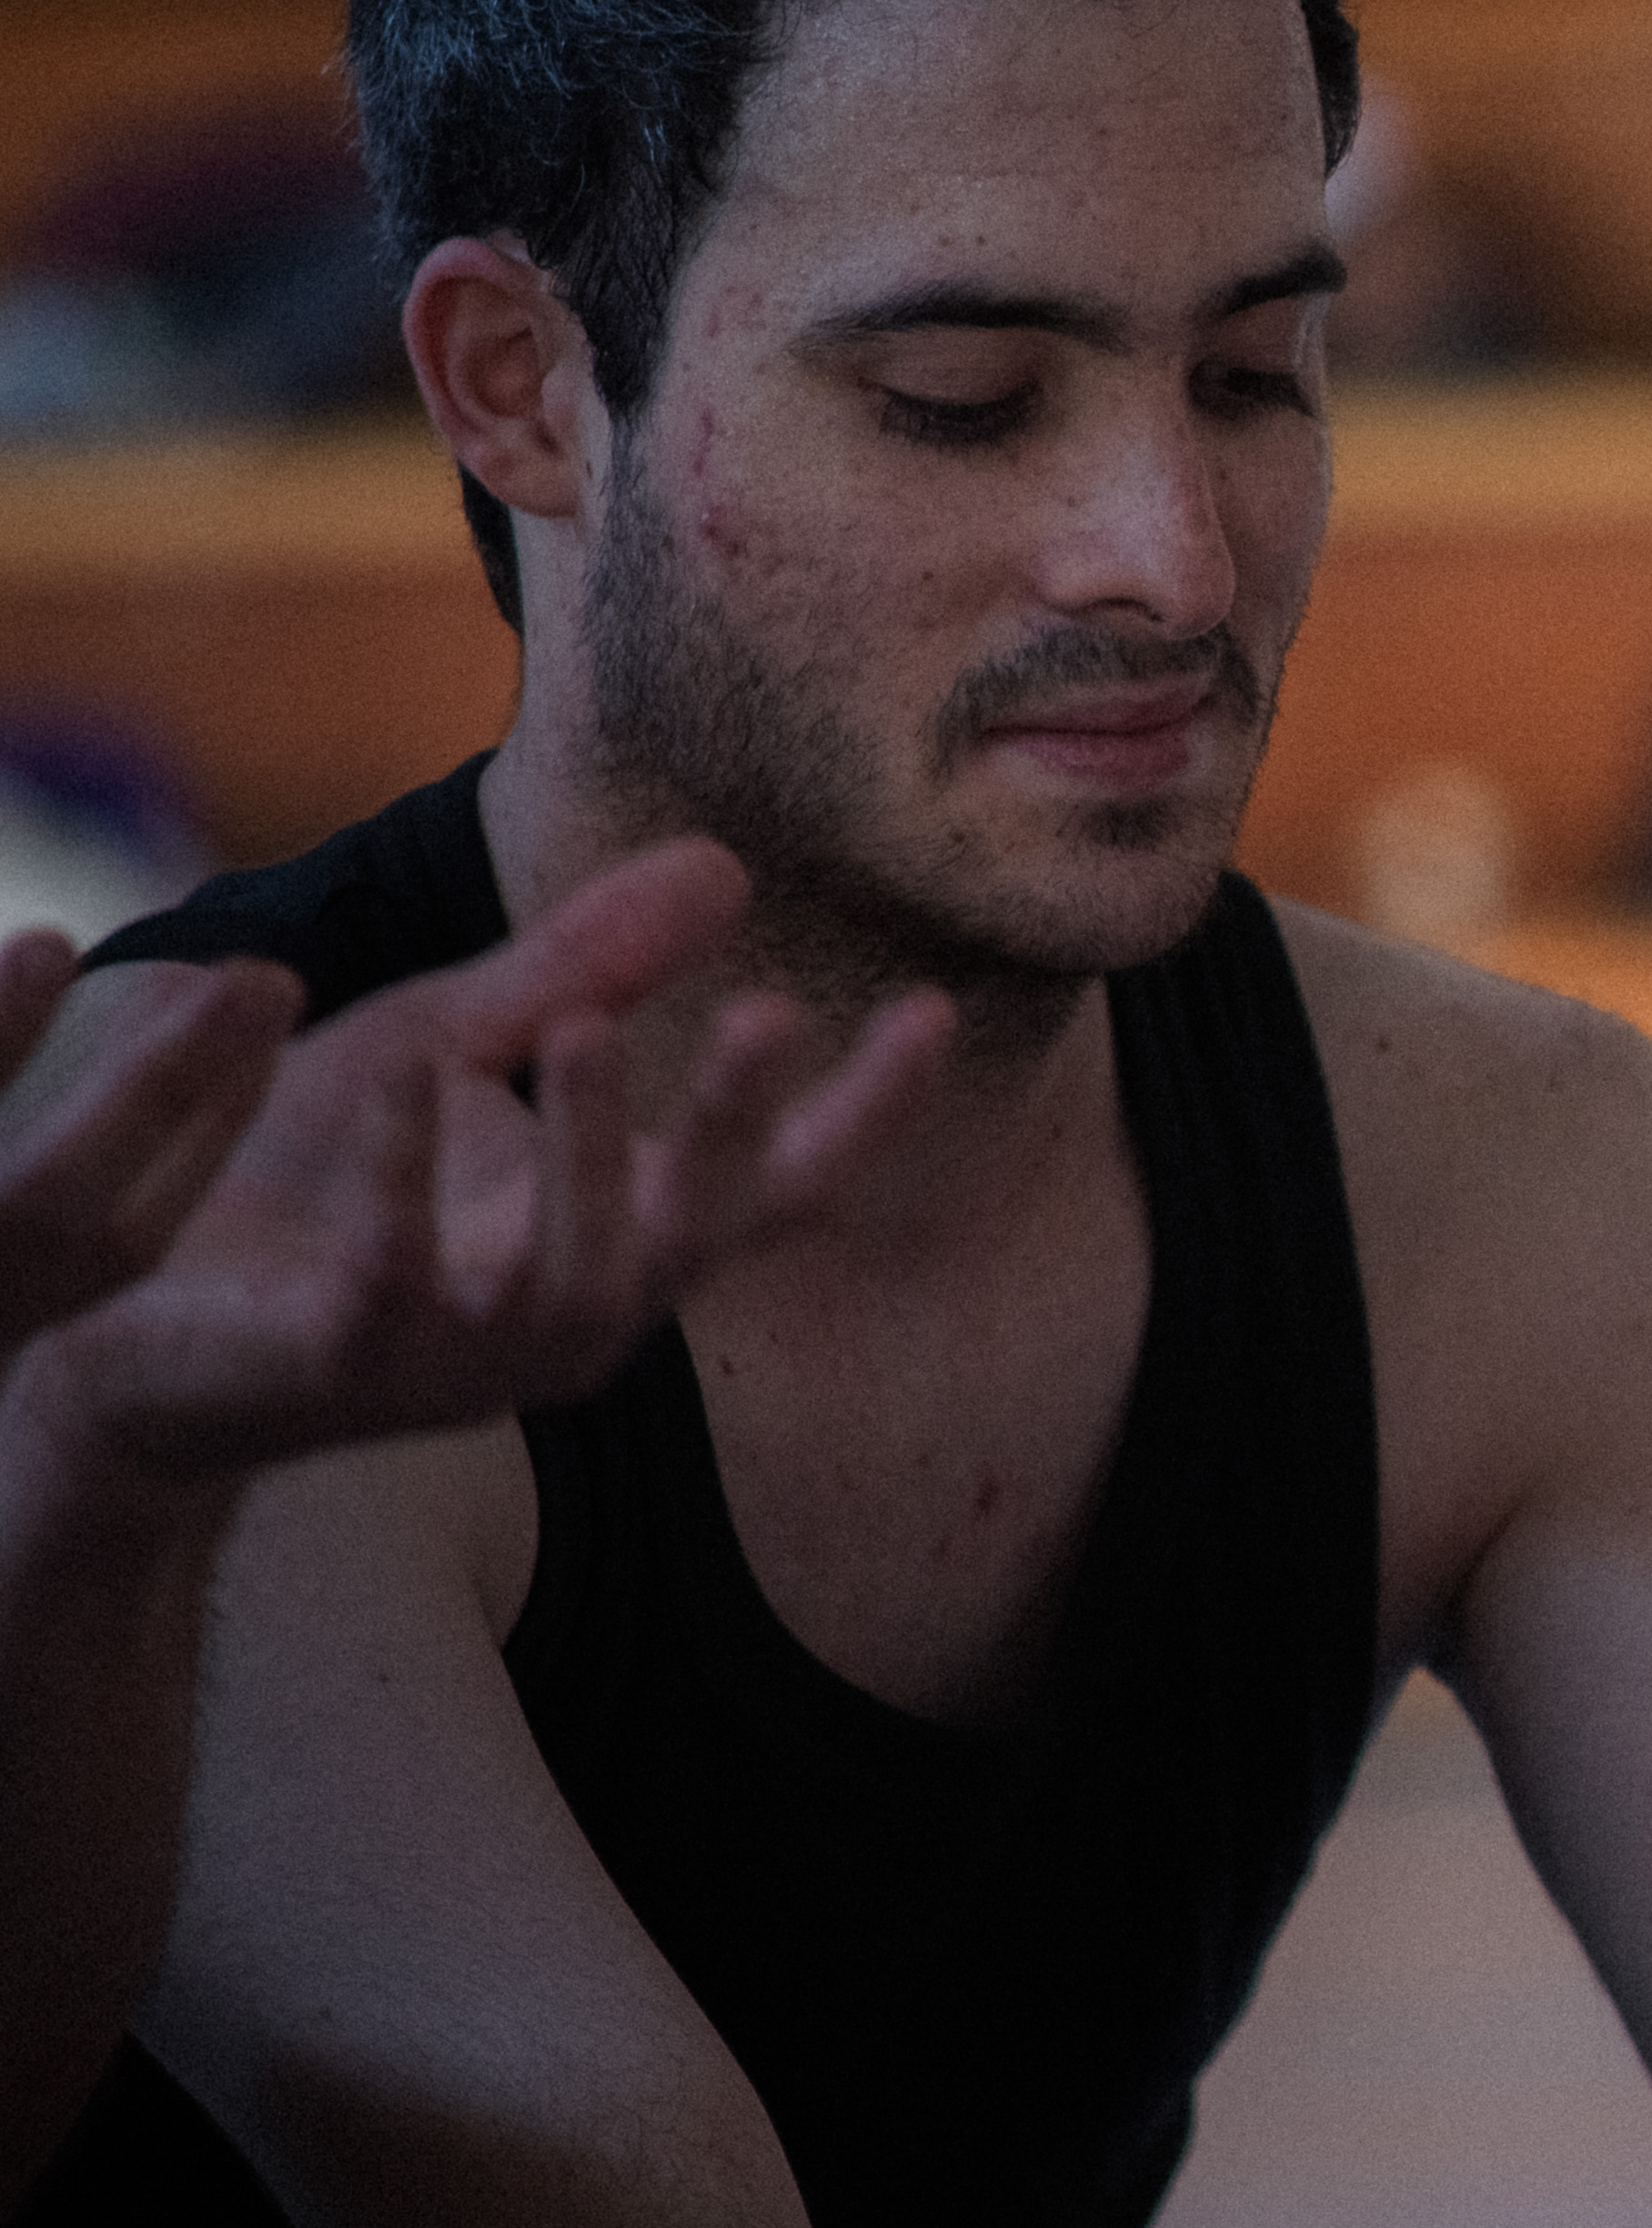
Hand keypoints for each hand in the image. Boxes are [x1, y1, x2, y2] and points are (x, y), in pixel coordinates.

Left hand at [19, 843, 949, 1485]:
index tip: (932, 1009)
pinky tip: (417, 1078)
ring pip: (580, 1275)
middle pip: (698, 1228)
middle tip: (773, 1012)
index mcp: (619, 1236)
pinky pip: (400, 1275)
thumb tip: (728, 866)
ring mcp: (475, 1353)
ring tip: (589, 1031)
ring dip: (591, 1152)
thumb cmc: (314, 1187)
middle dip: (739, 1123)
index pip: (780, 1185)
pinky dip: (411, 1176)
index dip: (866, 1109)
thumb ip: (583, 969)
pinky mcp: (352, 1361)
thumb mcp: (452, 1043)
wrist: (141, 1329)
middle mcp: (580, 1312)